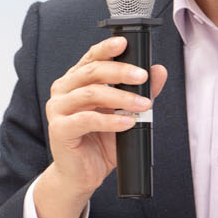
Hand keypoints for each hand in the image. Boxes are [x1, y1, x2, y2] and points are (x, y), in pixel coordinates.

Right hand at [32, 35, 167, 217]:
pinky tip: (127, 122)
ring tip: (143, 105)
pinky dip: (110, 120)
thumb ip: (140, 92)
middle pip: (92, 71)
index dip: (106, 48)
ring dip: (121, 98)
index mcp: (76, 80)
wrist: (81, 175)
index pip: (91, 57)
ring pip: (91, 93)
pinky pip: (86, 119)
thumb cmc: (100, 142)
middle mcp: (64, 90)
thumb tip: (159, 71)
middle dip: (120, 71)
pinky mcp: (59, 129)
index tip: (125, 43)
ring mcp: (58, 109)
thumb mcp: (125, 114)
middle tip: (143, 76)